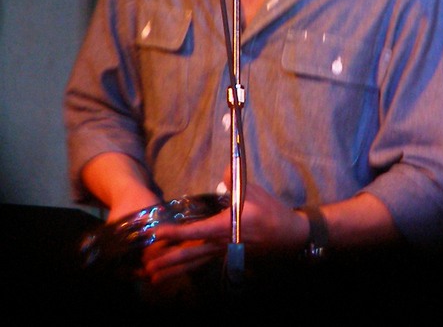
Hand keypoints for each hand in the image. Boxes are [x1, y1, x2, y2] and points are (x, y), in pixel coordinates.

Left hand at [141, 181, 308, 289]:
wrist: (289, 236)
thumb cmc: (271, 212)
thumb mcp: (254, 191)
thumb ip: (234, 181)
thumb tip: (223, 172)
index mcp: (227, 227)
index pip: (196, 231)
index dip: (176, 233)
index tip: (158, 233)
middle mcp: (222, 243)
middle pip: (191, 254)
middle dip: (168, 260)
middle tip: (147, 267)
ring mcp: (224, 251)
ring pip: (195, 263)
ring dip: (174, 269)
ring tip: (154, 277)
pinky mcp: (227, 254)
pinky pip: (202, 262)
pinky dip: (187, 267)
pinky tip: (176, 271)